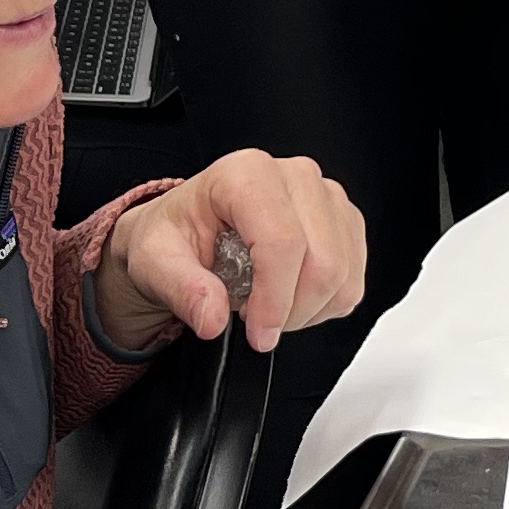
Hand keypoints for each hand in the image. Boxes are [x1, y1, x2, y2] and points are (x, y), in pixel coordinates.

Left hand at [94, 149, 368, 350]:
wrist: (189, 230)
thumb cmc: (176, 236)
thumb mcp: (154, 261)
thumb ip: (181, 289)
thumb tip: (212, 317)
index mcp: (247, 174)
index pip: (283, 242)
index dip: (275, 300)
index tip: (258, 333)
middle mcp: (294, 176)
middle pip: (323, 262)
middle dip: (291, 310)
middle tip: (257, 323)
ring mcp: (326, 197)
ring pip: (343, 275)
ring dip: (308, 309)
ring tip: (269, 306)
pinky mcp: (345, 222)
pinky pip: (353, 280)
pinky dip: (324, 304)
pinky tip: (291, 297)